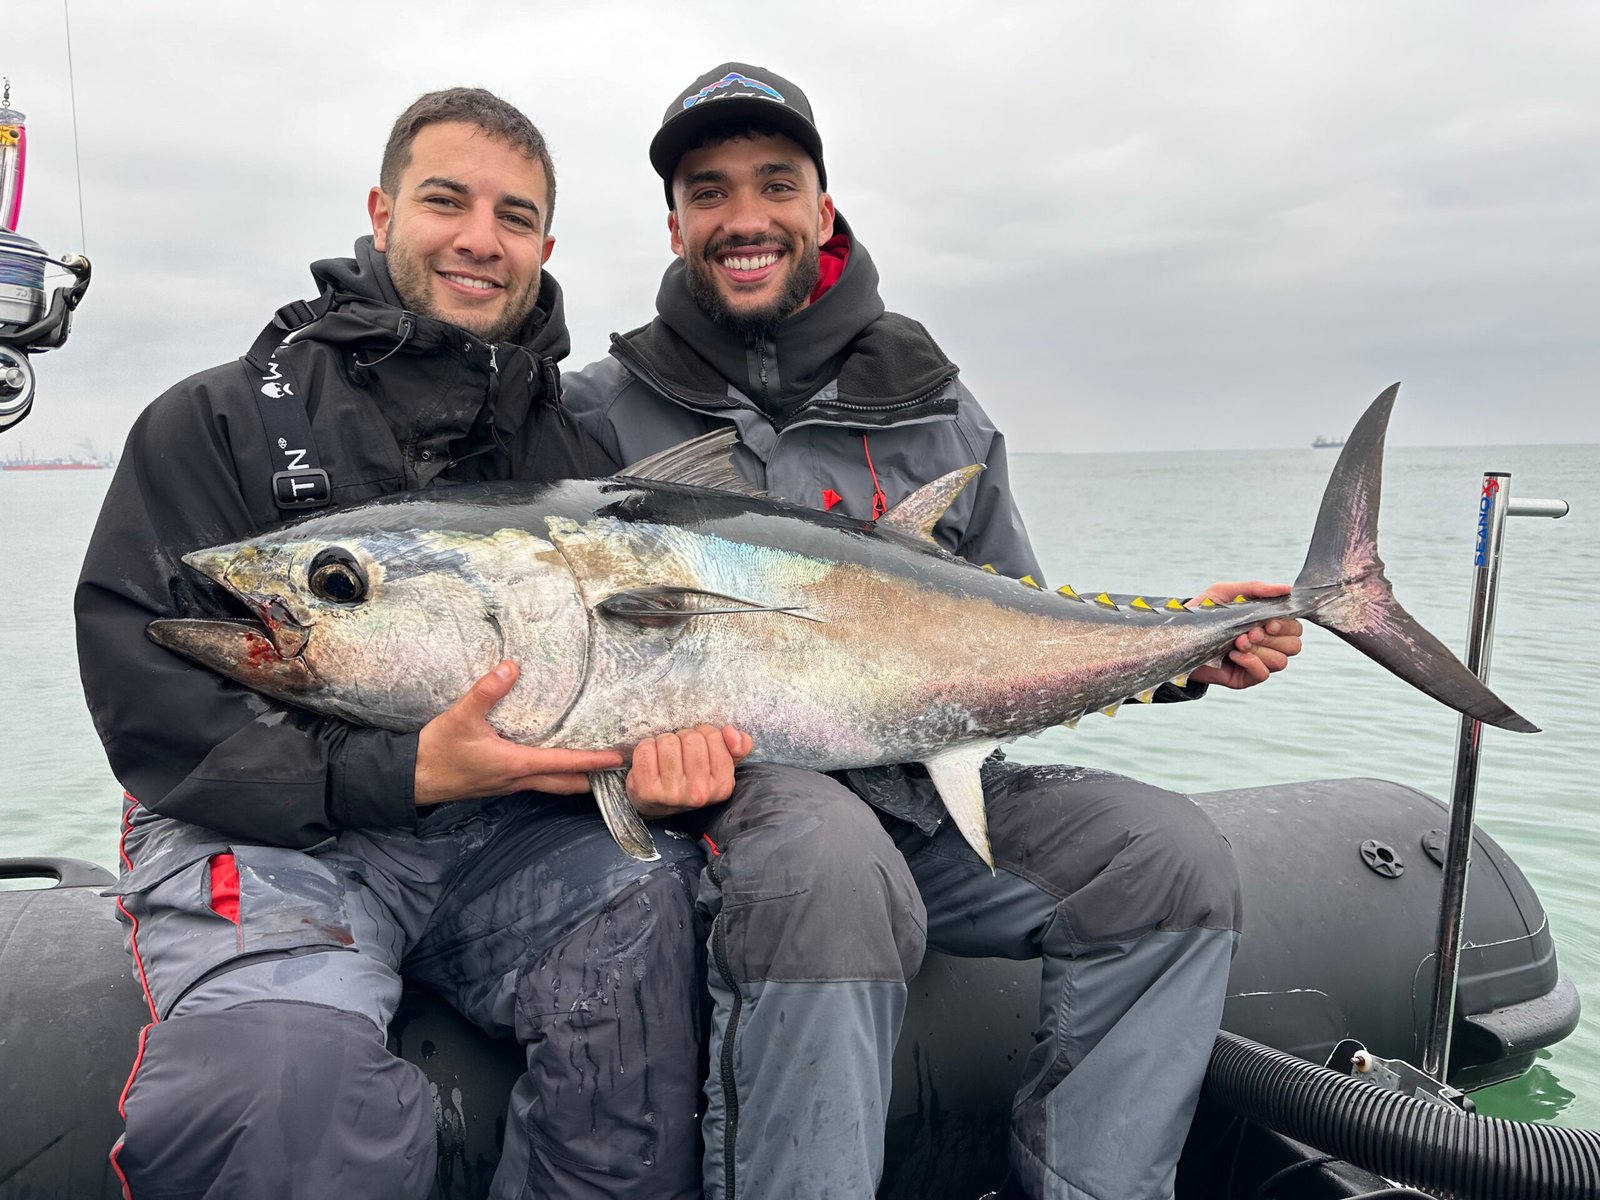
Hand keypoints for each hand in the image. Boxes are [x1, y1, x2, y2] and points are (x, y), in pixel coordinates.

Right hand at [414, 660, 624, 805]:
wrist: (412, 779)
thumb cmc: (437, 751)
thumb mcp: (460, 717)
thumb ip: (486, 691)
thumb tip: (511, 666)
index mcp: (516, 764)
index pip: (564, 763)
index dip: (591, 761)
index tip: (615, 759)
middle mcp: (518, 779)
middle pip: (564, 783)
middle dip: (592, 778)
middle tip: (616, 771)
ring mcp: (509, 785)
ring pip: (551, 785)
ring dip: (574, 778)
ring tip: (594, 767)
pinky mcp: (499, 783)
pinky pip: (535, 781)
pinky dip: (553, 774)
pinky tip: (554, 762)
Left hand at [627, 724, 753, 816]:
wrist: (659, 805)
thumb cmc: (693, 778)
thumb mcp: (722, 764)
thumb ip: (739, 746)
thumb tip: (731, 732)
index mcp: (722, 785)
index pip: (714, 737)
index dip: (704, 734)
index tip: (699, 747)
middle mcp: (699, 793)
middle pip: (690, 738)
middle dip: (683, 737)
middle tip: (680, 752)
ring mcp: (672, 794)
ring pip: (668, 742)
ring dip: (664, 742)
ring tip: (665, 757)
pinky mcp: (647, 791)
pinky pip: (645, 750)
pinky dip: (645, 748)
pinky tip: (651, 761)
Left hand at [1186, 581, 1302, 690]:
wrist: (1180, 637)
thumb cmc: (1205, 612)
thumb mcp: (1225, 593)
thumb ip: (1255, 589)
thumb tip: (1286, 589)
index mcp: (1267, 624)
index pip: (1295, 628)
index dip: (1286, 625)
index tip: (1267, 622)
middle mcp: (1267, 644)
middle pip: (1294, 645)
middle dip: (1273, 638)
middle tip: (1250, 632)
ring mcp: (1257, 661)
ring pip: (1281, 661)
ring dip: (1260, 650)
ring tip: (1238, 642)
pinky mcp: (1246, 677)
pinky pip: (1263, 674)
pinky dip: (1251, 662)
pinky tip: (1233, 655)